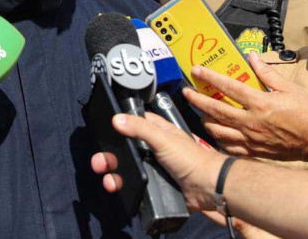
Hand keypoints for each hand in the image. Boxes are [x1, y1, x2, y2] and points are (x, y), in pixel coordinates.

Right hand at [90, 112, 224, 211]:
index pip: (133, 123)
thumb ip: (139, 128)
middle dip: (109, 156)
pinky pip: (134, 185)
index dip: (119, 126)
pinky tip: (117, 188)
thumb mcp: (163, 138)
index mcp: (156, 133)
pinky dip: (124, 187)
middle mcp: (152, 149)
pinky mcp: (153, 185)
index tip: (104, 130)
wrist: (208, 188)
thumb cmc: (191, 159)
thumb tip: (116, 119)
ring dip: (113, 174)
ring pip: (126, 169)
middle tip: (99, 162)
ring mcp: (152, 168)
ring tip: (108, 180)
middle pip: (124, 150)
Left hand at [183, 53, 307, 161]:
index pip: (228, 87)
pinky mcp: (252, 151)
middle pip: (215, 110)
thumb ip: (267, 73)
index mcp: (260, 104)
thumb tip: (251, 56)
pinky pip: (227, 147)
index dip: (210, 77)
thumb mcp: (290, 89)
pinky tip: (216, 132)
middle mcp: (251, 122)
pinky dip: (218, 139)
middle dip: (197, 100)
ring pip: (217, 130)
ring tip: (200, 112)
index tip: (196, 70)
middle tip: (186, 93)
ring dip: (204, 120)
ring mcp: (250, 139)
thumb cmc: (306, 114)